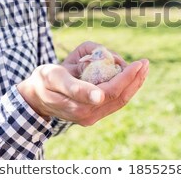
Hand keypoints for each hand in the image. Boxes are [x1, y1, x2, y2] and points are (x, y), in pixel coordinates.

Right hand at [17, 42, 148, 125]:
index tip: (138, 63)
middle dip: (135, 80)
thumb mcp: (55, 77)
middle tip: (145, 63)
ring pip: (119, 102)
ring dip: (133, 85)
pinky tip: (131, 78)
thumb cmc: (44, 81)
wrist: (35, 97)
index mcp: (79, 105)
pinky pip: (114, 103)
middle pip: (120, 98)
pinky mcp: (92, 116)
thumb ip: (76, 87)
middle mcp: (87, 115)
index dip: (127, 77)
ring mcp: (90, 118)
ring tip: (143, 69)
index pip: (112, 91)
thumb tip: (100, 96)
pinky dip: (125, 90)